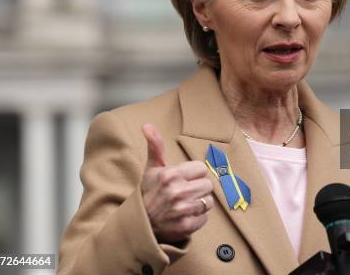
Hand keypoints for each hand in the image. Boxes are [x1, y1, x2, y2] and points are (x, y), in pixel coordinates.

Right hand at [140, 123, 213, 243]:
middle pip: (208, 185)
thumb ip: (155, 146)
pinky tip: (184, 216)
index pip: (202, 169)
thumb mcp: (152, 168)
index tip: (183, 179)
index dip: (194, 174)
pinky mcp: (186, 226)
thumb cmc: (149, 192)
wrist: (141, 223)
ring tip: (184, 204)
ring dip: (199, 203)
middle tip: (184, 193)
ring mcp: (182, 210)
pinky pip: (205, 218)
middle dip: (198, 188)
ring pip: (209, 201)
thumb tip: (147, 124)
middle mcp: (177, 192)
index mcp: (170, 175)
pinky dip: (197, 218)